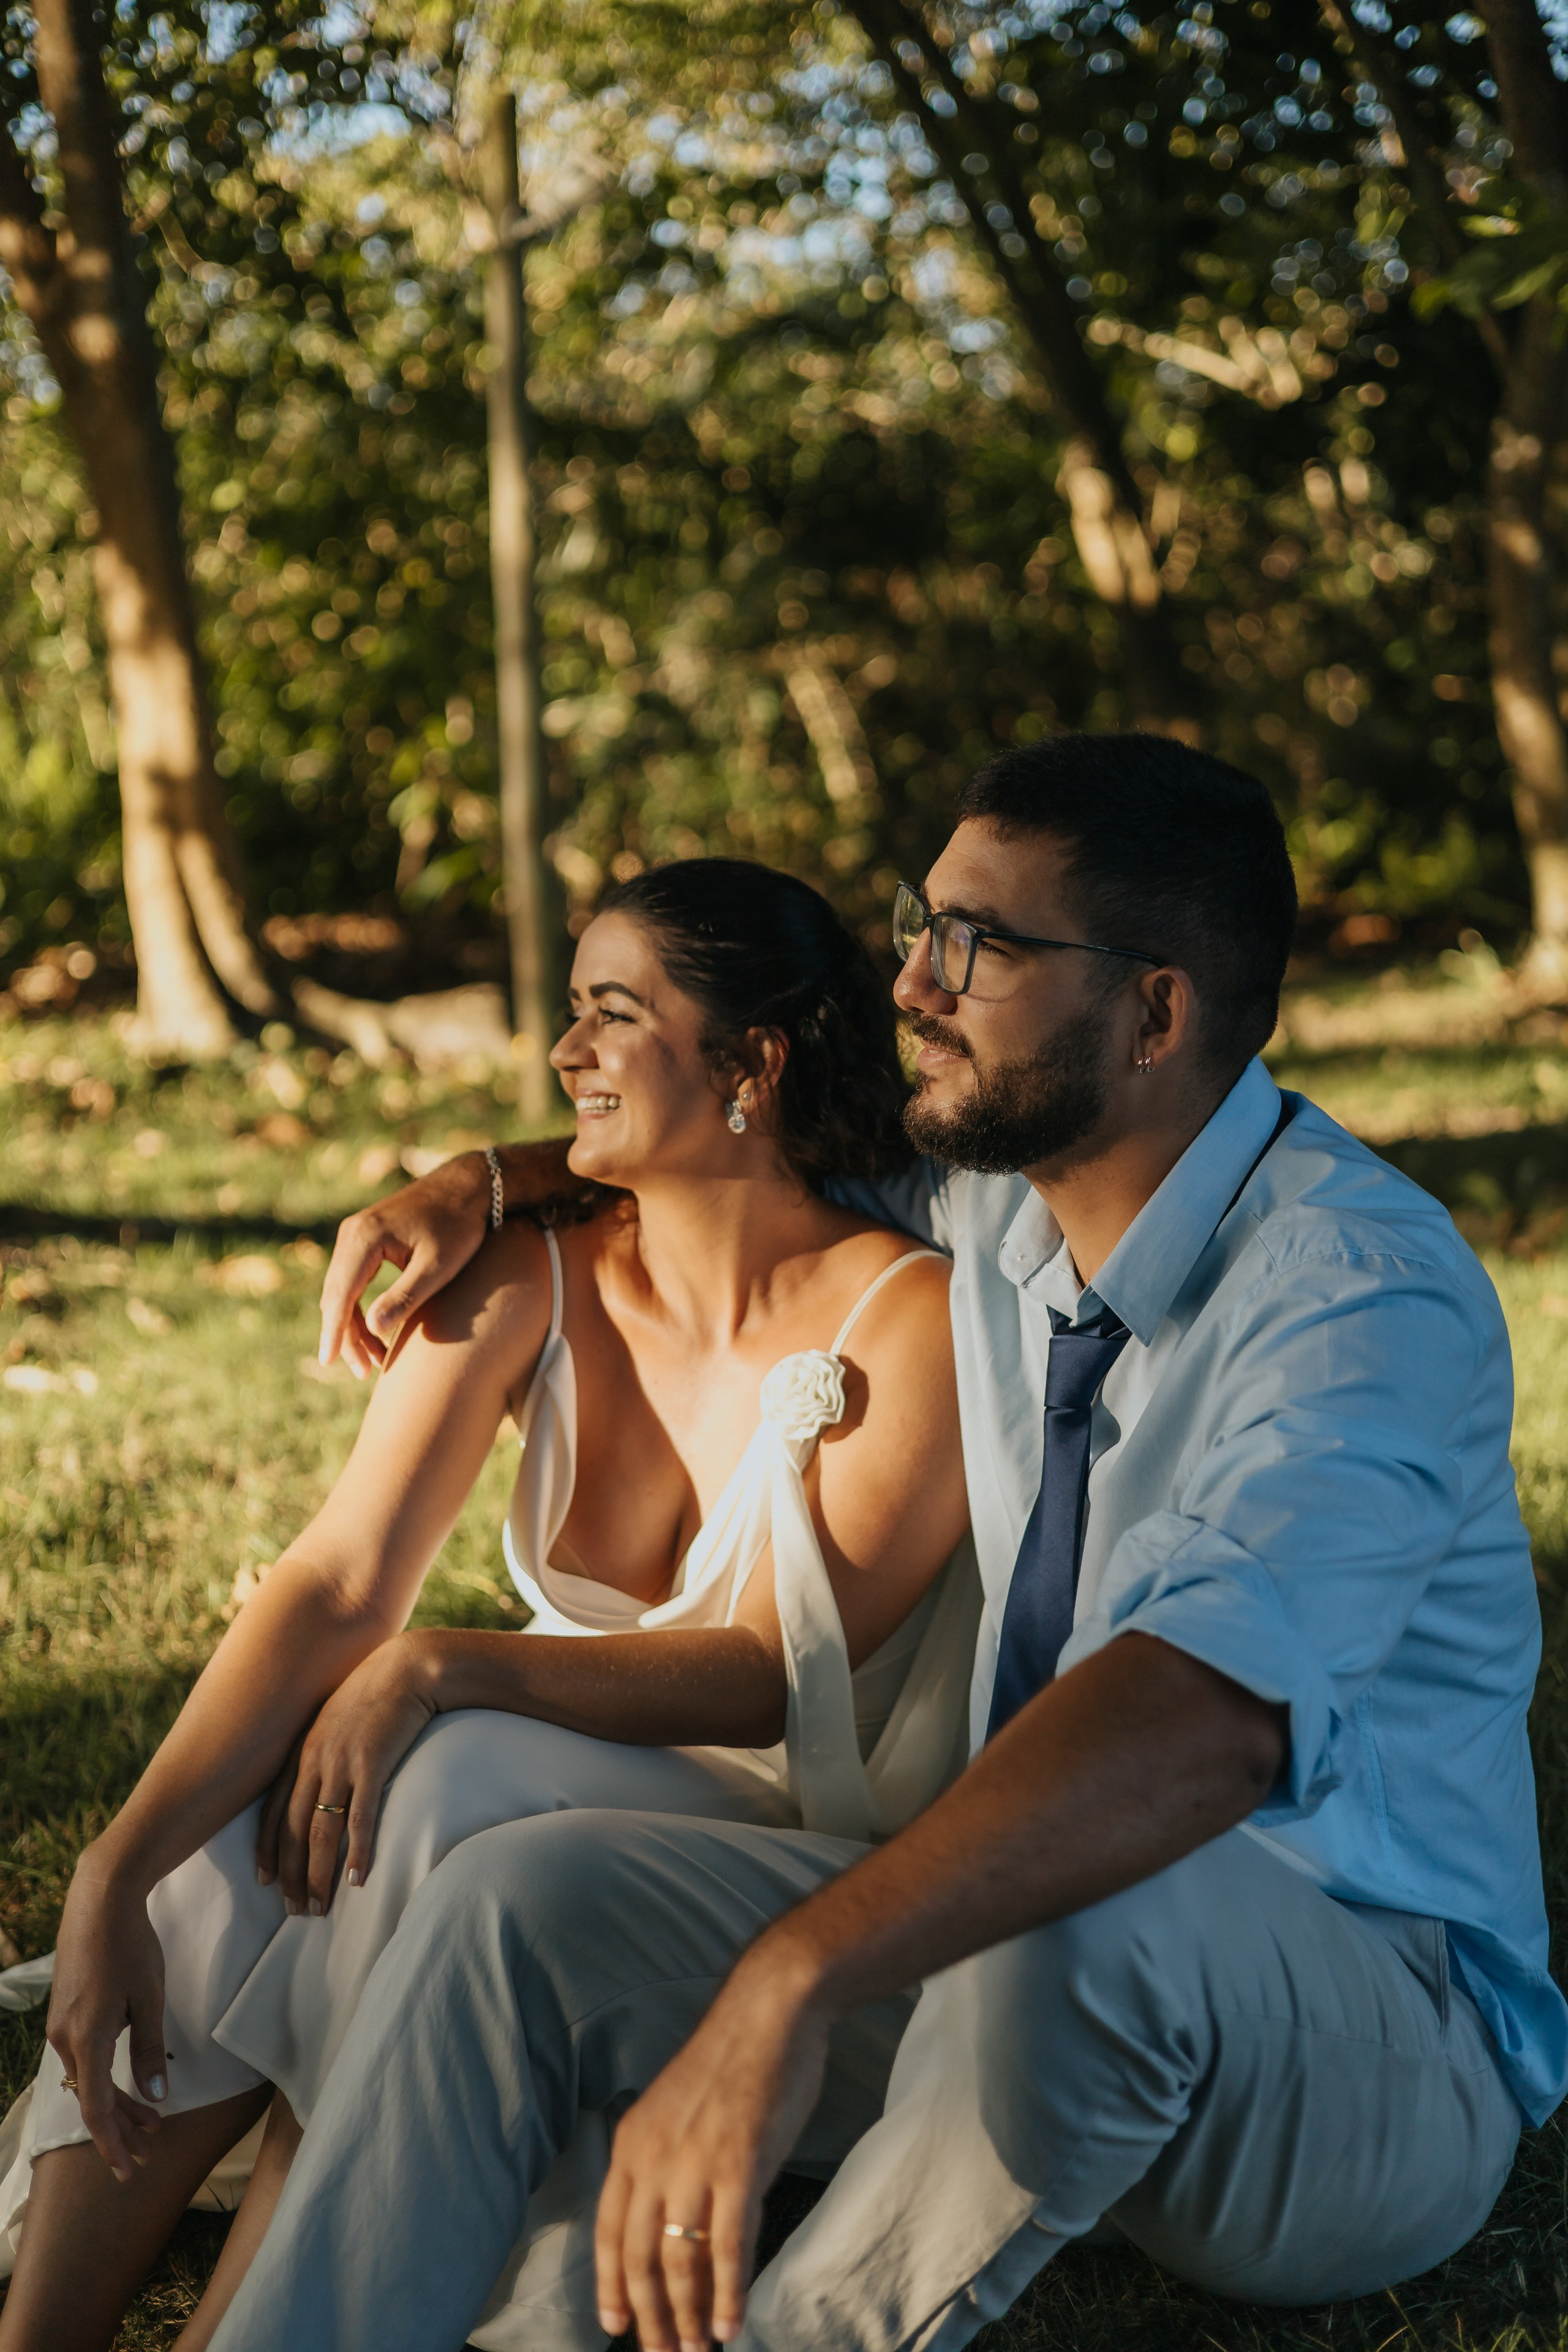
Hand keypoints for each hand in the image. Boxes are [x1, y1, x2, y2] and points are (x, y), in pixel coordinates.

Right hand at [46, 1857, 167, 2180]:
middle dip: (121, 2129)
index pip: (96, 2109)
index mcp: (87, 2039)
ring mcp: (61, 2026)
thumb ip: (149, 2050)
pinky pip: (85, 2058)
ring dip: (118, 2103)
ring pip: (89, 2079)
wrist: (100, 1899)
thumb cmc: (130, 1945)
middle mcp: (65, 2038)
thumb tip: (154, 2099)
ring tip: (152, 2122)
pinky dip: (107, 2076)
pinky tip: (130, 2082)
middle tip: (150, 2153)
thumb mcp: (150, 1999)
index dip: (113, 2144)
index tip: (128, 2170)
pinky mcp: (65, 2013)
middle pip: (92, 2099)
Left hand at [262, 1635, 439, 1913]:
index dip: (267, 1850)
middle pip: (293, 1830)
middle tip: (294, 1911)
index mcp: (302, 1751)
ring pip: (321, 1831)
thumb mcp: (338, 1719)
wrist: (409, 1666)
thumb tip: (324, 1780)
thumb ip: (324, 1749)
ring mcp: (342, 1762)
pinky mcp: (373, 1764)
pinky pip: (360, 1817)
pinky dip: (357, 1852)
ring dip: (318, 1874)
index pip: (273, 1811)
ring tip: (319, 1908)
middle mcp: (314, 1760)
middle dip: (290, 1875)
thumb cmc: (377, 1692)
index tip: (264, 1881)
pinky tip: (357, 1879)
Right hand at [319, 1152, 493, 1375]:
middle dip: (346, 1336)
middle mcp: (352, 1232)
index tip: (329, 1361)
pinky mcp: (365, 1238)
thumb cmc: (459, 1227)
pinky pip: (351, 1279)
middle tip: (363, 1372)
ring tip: (372, 1361)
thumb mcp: (437, 1266)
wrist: (468, 1187)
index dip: (335, 1331)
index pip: (341, 1294)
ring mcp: (356, 1233)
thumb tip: (373, 1328)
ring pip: (342, 1289)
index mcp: (365, 1238)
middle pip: (336, 1295)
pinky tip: (374, 1331)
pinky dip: (358, 1307)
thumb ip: (405, 1296)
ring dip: (352, 1324)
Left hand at [594, 1944, 830, 2351]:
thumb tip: (683, 2224)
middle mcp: (654, 2156)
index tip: (616, 2326)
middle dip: (650, 2317)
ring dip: (689, 2315)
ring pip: (680, 2260)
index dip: (610, 2284)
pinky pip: (728, 2245)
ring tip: (700, 2349)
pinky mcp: (739, 2165)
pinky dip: (729, 2292)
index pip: (610, 2230)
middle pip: (640, 2258)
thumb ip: (675, 2163)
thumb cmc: (735, 2059)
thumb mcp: (683, 2110)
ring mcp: (695, 2162)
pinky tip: (732, 2323)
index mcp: (633, 2141)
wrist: (770, 2011)